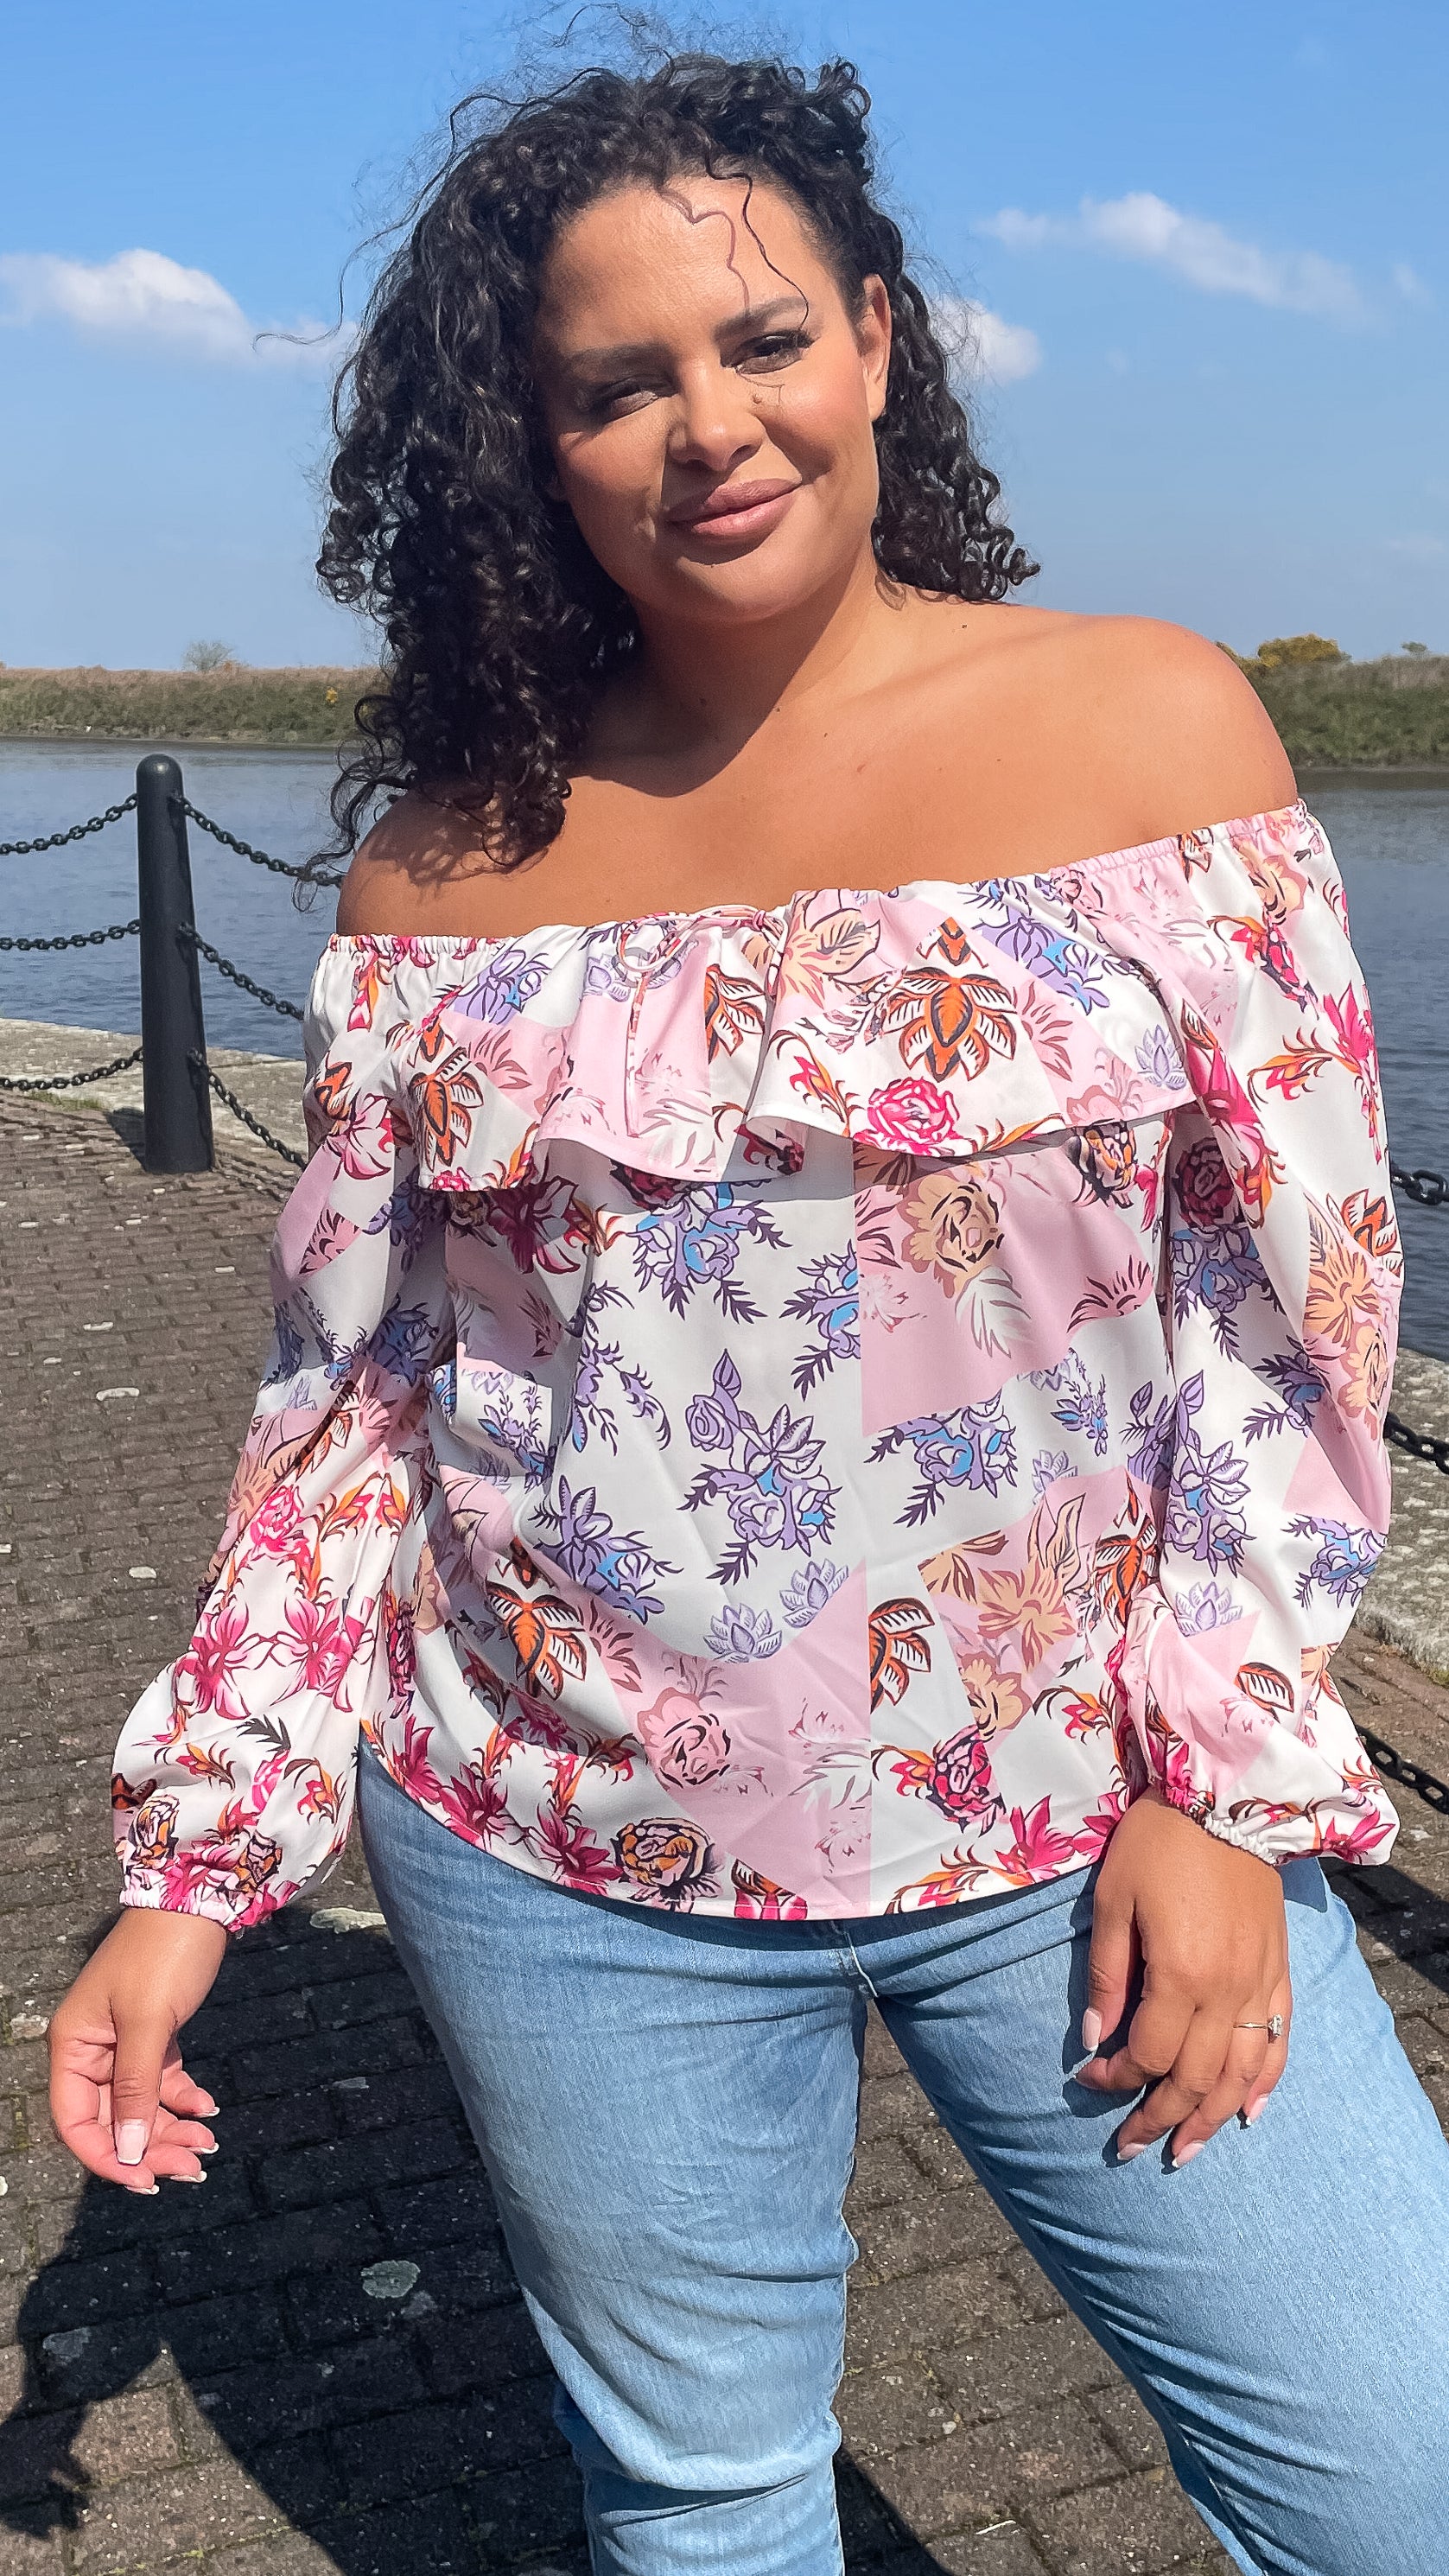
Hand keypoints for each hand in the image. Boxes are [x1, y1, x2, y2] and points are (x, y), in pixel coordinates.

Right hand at [48, 1908, 228, 2192]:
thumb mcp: (150, 2022)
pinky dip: (182, 2100)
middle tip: (192, 2166)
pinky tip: (208, 2109)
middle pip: (111, 2119)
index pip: (76, 2122)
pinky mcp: (155, 2034)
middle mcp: (92, 2049)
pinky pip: (161, 2082)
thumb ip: (136, 2087)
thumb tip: (125, 2151)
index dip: (106, 2157)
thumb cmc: (165, 1952)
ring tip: (206, 2145)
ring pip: (139, 2105)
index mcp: (74, 2045)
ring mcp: (123, 2043)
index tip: (145, 2179)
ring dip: (169, 2130)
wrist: (198, 1899)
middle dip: (148, 2148)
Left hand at [1075, 1791, 1290, 2166]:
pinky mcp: (1279, 1970)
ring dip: (1212, 2119)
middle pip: (1195, 2078)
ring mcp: (1259, 1983)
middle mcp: (1227, 1991)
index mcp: (1181, 1976)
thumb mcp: (1113, 1901)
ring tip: (1186, 2151)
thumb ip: (1107, 1976)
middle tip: (1131, 2148)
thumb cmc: (1157, 1842)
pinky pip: (1279, 2040)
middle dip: (1160, 2119)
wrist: (1225, 1796)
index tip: (1087, 2080)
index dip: (1115, 2078)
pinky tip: (1249, 2112)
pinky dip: (1265, 2082)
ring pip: (1241, 2074)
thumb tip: (1094, 2040)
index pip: (1148, 2055)